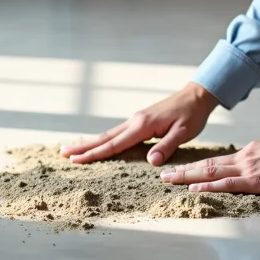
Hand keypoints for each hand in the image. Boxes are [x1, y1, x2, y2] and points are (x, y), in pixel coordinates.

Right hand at [60, 82, 219, 165]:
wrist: (196, 96)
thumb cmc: (191, 116)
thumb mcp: (183, 133)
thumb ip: (167, 147)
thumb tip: (151, 162)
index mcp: (143, 125)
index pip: (115, 143)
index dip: (95, 153)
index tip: (77, 160)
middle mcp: (135, 121)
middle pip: (105, 137)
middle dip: (84, 147)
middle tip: (63, 154)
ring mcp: (136, 120)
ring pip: (109, 134)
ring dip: (91, 143)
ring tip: (73, 150)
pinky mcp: (140, 121)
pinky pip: (118, 133)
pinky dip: (104, 140)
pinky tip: (99, 145)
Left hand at [159, 134, 259, 195]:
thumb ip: (259, 157)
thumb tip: (253, 164)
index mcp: (248, 152)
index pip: (217, 161)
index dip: (198, 166)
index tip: (183, 170)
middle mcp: (243, 158)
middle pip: (208, 165)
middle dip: (184, 170)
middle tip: (165, 174)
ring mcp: (248, 168)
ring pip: (211, 172)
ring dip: (188, 176)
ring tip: (170, 180)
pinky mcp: (256, 180)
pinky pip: (227, 183)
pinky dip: (208, 186)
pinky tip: (195, 188)